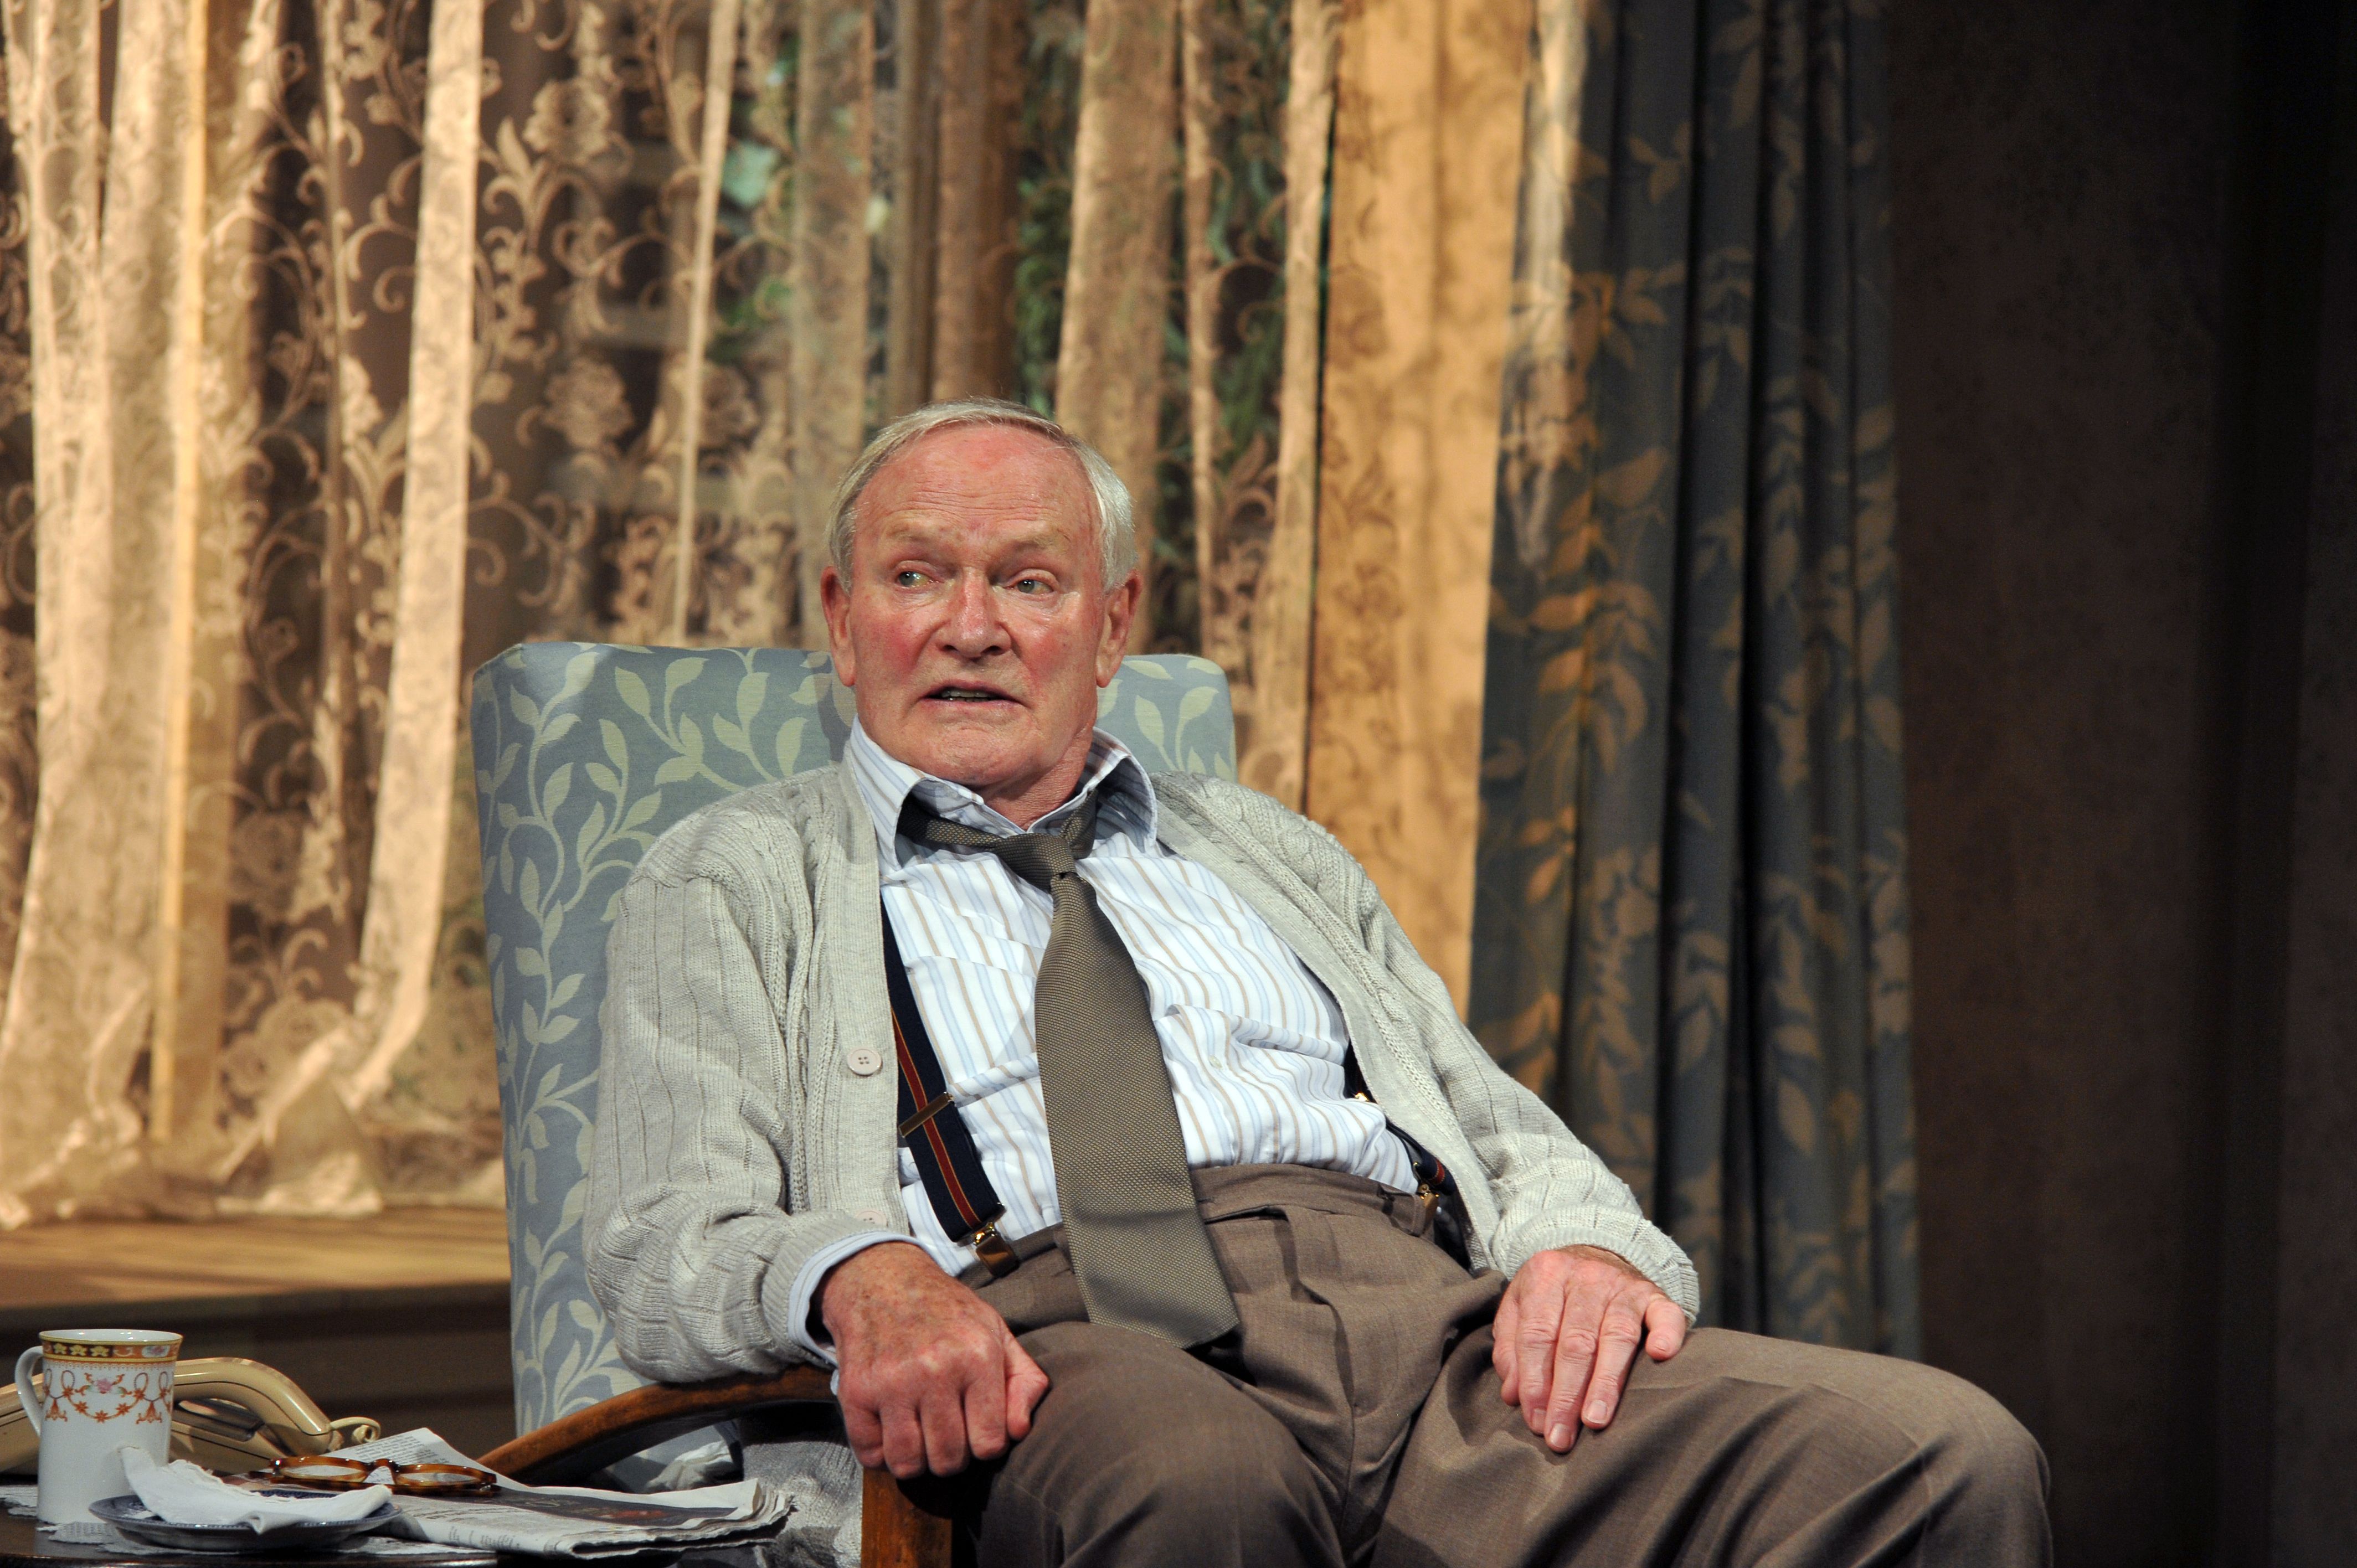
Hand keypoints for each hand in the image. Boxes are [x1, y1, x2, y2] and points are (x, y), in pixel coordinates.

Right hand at [819, 1241, 1050, 1478]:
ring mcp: (891, 1382)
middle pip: (948, 1459)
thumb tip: (1019, 1431)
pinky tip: (891, 1428)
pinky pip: (869, 1454)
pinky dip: (880, 1453)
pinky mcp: (856, 1391)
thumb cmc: (947, 1314)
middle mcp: (935, 1370)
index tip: (976, 1429)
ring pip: (907, 1463)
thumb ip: (1024, 1381)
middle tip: (946, 1432)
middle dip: (951, 1455)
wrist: (883, 1280)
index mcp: (978, 1356)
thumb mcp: (997, 1333)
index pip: (989, 1444)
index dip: (985, 1445)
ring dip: (916, 1459)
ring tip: (919, 1434)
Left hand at [1493, 1244, 1685, 1451]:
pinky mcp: (1655, 1295)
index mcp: (1545, 1275)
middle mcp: (1585, 1277)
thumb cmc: (1553, 1294)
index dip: (1534, 1382)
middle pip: (1575, 1342)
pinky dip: (1666, 1334)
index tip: (1536, 1422)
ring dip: (1605, 1382)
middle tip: (1560, 1436)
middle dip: (1566, 1394)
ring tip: (1595, 1420)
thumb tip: (1513, 1395)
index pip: (1537, 1336)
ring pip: (1616, 1336)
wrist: (1597, 1251)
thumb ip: (1511, 1347)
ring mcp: (1623, 1285)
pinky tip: (1660, 1357)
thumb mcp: (1520, 1307)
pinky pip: (1666, 1314)